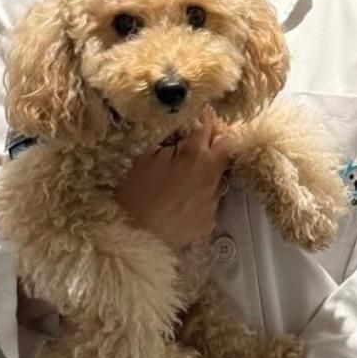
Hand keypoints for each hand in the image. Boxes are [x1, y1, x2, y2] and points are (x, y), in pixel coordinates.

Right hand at [115, 115, 230, 251]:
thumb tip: (178, 124)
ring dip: (208, 170)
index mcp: (196, 154)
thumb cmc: (132, 195)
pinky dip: (201, 195)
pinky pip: (210, 201)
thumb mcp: (143, 155)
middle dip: (213, 140)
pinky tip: (182, 198)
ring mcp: (212, 201)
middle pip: (225, 147)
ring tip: (184, 174)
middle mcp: (211, 176)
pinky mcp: (208, 221)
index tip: (192, 118)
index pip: (208, 124)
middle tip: (194, 142)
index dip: (199, 118)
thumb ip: (166, 135)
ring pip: (220, 175)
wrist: (131, 239)